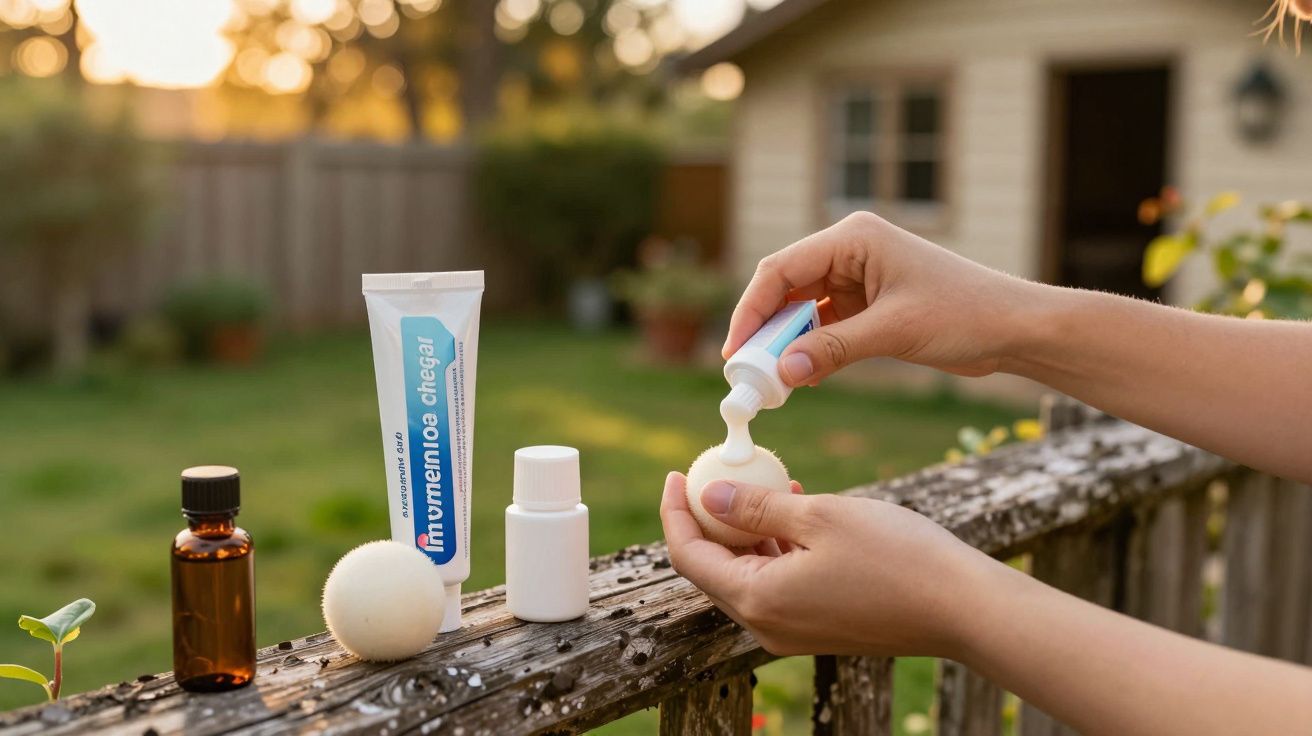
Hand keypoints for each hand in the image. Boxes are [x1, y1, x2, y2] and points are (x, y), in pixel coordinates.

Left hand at [659, 471, 995, 657]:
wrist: (964, 609)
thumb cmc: (896, 557)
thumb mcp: (820, 516)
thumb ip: (757, 506)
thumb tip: (708, 495)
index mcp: (757, 599)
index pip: (689, 556)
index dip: (675, 513)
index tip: (676, 471)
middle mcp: (767, 624)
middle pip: (714, 567)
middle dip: (707, 519)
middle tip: (715, 470)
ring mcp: (794, 630)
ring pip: (750, 572)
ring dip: (747, 528)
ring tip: (764, 479)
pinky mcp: (820, 626)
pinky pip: (781, 582)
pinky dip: (778, 545)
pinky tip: (797, 505)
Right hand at [722, 211, 1045, 385]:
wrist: (1015, 328)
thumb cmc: (965, 314)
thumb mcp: (894, 331)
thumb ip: (834, 349)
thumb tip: (783, 373)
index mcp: (853, 238)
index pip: (781, 269)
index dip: (751, 310)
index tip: (735, 350)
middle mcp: (850, 252)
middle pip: (785, 289)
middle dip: (764, 331)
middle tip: (746, 373)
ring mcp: (858, 279)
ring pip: (801, 311)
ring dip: (785, 344)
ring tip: (769, 381)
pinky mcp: (868, 306)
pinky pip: (823, 328)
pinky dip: (810, 351)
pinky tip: (800, 378)